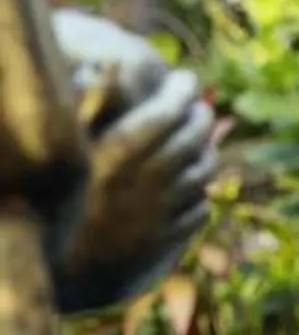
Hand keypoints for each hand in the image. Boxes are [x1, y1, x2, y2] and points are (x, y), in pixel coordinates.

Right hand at [49, 12, 215, 313]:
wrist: (59, 270)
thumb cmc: (55, 202)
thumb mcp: (72, 151)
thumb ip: (90, 108)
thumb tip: (103, 64)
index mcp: (119, 154)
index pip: (167, 110)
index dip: (181, 90)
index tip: (185, 76)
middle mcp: (147, 181)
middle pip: (192, 138)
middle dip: (199, 115)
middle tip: (198, 103)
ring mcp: (163, 212)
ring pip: (202, 172)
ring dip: (206, 151)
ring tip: (201, 138)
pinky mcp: (170, 239)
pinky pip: (199, 207)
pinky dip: (199, 191)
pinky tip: (193, 181)